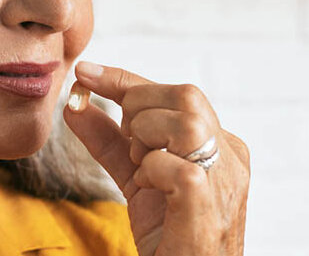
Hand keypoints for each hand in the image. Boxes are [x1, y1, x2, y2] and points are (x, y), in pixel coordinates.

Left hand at [62, 61, 250, 255]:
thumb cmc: (170, 235)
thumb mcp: (138, 180)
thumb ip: (112, 141)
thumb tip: (77, 103)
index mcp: (220, 144)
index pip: (176, 93)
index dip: (126, 80)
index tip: (86, 73)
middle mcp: (231, 155)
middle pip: (185, 95)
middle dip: (139, 109)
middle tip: (131, 147)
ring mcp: (225, 178)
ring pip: (185, 121)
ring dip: (147, 139)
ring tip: (144, 170)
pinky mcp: (207, 202)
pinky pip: (174, 165)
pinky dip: (150, 171)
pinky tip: (150, 190)